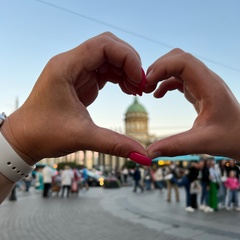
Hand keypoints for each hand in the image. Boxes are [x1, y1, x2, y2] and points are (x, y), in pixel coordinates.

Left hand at [1, 32, 147, 164]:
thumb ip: (114, 144)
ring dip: (126, 70)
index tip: (139, 80)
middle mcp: (70, 63)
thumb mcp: (81, 137)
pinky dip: (119, 76)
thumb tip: (143, 157)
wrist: (25, 138)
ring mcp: (75, 70)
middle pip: (108, 46)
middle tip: (141, 85)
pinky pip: (104, 69)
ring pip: (108, 57)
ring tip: (136, 90)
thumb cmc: (44, 134)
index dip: (127, 58)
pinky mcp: (80, 79)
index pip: (103, 45)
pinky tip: (127, 89)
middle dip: (129, 62)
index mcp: (65, 67)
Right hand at [145, 48, 239, 159]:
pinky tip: (158, 95)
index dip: (162, 67)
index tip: (147, 83)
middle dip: (158, 68)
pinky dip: (165, 82)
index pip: (183, 61)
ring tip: (147, 90)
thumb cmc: (231, 137)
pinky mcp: (198, 90)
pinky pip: (178, 78)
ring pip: (177, 65)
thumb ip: (176, 146)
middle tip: (144, 86)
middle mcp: (206, 80)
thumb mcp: (203, 143)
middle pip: (178, 58)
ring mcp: (202, 83)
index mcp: (209, 86)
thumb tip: (149, 153)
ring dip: (160, 73)